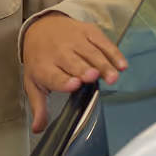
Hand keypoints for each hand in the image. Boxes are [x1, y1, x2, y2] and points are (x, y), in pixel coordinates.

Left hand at [22, 12, 127, 132]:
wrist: (40, 27)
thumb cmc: (40, 58)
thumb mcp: (34, 82)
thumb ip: (39, 106)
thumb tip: (39, 129)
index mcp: (44, 67)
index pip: (54, 75)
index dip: (64, 80)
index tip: (74, 84)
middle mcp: (58, 52)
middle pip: (74, 62)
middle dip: (84, 69)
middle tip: (93, 76)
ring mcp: (73, 39)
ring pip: (90, 53)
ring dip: (102, 64)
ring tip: (113, 76)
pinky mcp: (87, 31)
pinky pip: (101, 41)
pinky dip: (113, 52)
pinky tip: (121, 64)